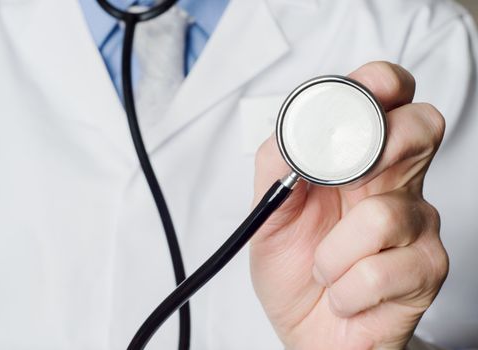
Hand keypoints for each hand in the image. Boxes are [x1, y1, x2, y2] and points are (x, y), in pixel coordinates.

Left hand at [250, 62, 448, 349]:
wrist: (304, 329)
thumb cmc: (292, 267)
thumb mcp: (269, 211)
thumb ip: (277, 163)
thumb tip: (295, 131)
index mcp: (358, 160)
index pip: (387, 98)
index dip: (378, 84)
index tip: (353, 97)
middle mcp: (395, 182)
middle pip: (422, 125)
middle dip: (375, 149)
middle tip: (339, 185)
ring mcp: (416, 225)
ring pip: (383, 214)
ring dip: (332, 254)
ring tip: (323, 269)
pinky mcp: (426, 270)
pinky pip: (383, 271)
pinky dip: (346, 290)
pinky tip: (343, 295)